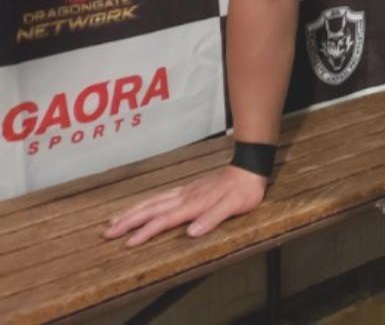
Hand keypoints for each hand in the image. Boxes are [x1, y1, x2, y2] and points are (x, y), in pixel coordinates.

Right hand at [103, 166, 267, 246]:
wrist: (249, 169)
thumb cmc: (243, 191)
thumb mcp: (233, 206)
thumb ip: (212, 218)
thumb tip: (191, 232)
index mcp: (194, 204)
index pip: (164, 220)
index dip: (146, 232)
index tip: (128, 243)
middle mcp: (185, 197)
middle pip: (151, 209)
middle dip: (128, 221)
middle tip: (108, 232)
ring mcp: (184, 192)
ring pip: (152, 202)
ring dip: (132, 212)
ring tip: (113, 220)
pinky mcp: (187, 189)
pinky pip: (160, 197)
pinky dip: (146, 203)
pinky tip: (139, 207)